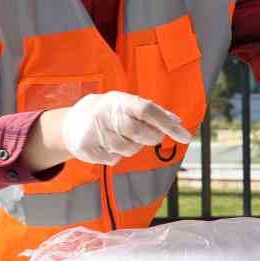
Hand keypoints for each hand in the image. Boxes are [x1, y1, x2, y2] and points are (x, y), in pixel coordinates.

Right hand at [56, 91, 192, 165]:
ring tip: (122, 137)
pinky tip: (108, 145)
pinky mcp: (86, 149)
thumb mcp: (129, 105)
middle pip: (140, 134)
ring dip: (132, 147)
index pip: (148, 110)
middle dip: (151, 138)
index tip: (186, 136)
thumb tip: (177, 122)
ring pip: (129, 150)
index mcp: (120, 101)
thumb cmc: (111, 112)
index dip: (167, 124)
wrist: (73, 121)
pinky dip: (117, 155)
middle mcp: (106, 114)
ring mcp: (95, 132)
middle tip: (149, 135)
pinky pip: (114, 160)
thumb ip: (154, 112)